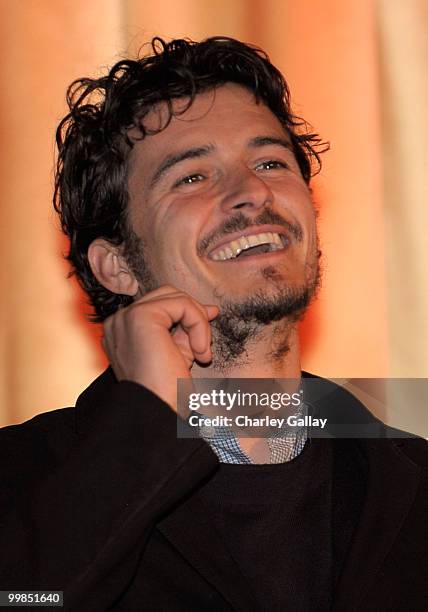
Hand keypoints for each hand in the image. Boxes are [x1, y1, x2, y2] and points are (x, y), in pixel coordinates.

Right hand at [102, 285, 218, 410]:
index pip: (160, 305)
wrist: (158, 411)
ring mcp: (127, 317)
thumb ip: (188, 327)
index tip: (207, 330)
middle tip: (204, 346)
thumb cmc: (166, 391)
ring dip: (198, 322)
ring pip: (177, 297)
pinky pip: (183, 305)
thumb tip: (210, 308)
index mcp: (123, 330)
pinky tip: (200, 352)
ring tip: (201, 353)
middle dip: (193, 315)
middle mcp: (119, 321)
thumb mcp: (178, 351)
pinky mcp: (141, 317)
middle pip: (168, 295)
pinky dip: (199, 325)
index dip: (188, 314)